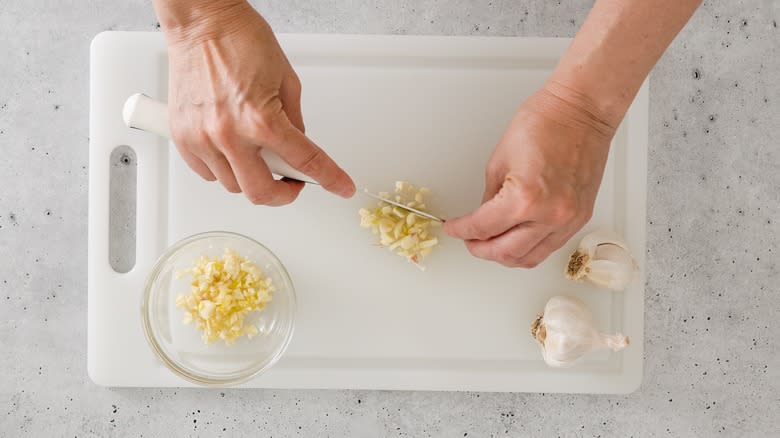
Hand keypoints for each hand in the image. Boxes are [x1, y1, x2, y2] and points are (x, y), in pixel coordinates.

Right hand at [163, 2, 354, 204]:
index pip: (304, 161)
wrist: (202, 23)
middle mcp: (229, 134)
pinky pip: (206, 173)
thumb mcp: (287, 81)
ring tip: (257, 154)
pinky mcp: (182, 137)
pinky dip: (223, 170)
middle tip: (290, 181)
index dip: (329, 178)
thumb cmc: (241, 41)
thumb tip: (298, 147)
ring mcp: (202, 138)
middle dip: (282, 194)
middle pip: (261, 193)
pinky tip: (232, 151)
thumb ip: (295, 121)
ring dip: (251, 177)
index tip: (340, 187)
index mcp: (261, 119)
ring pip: (232, 186)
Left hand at [444, 83, 616, 267]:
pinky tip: (517, 239)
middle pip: (506, 252)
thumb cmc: (545, 123)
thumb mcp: (499, 160)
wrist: (581, 111)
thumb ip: (490, 197)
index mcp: (524, 198)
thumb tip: (482, 218)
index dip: (462, 231)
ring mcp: (568, 220)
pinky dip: (529, 248)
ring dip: (505, 255)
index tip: (454, 229)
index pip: (484, 228)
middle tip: (469, 240)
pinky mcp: (580, 219)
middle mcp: (549, 215)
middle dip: (481, 249)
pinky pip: (550, 247)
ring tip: (491, 243)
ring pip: (530, 258)